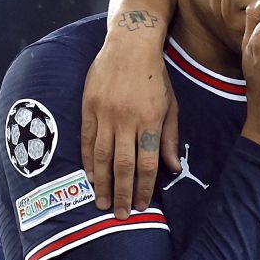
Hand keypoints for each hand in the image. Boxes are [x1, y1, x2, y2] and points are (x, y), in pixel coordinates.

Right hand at [81, 35, 180, 219]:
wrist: (129, 44)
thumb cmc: (155, 76)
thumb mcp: (171, 104)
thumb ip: (170, 136)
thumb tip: (172, 169)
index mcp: (150, 120)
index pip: (147, 163)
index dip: (143, 187)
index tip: (141, 205)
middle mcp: (126, 120)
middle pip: (124, 165)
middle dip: (122, 193)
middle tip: (120, 214)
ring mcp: (105, 114)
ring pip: (103, 156)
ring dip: (102, 183)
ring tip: (103, 202)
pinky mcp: (88, 107)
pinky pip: (87, 140)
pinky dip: (89, 161)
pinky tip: (90, 177)